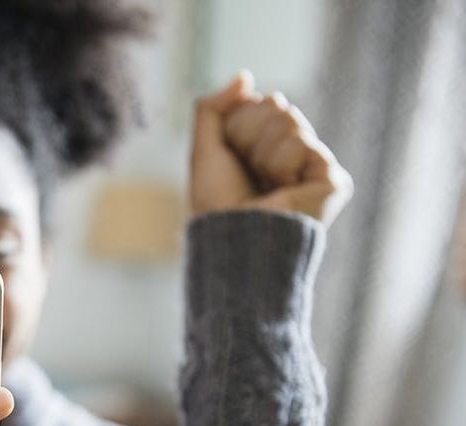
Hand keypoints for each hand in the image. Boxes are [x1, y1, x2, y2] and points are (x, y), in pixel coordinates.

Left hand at [189, 70, 352, 225]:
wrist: (233, 238)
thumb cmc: (216, 205)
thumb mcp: (204, 150)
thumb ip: (213, 109)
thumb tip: (245, 76)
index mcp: (268, 148)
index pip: (261, 103)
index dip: (237, 126)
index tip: (233, 162)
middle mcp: (295, 156)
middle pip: (276, 105)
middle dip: (249, 135)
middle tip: (248, 175)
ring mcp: (316, 167)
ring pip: (290, 119)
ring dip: (262, 154)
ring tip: (264, 187)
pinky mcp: (333, 180)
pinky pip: (301, 143)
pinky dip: (281, 166)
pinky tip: (284, 192)